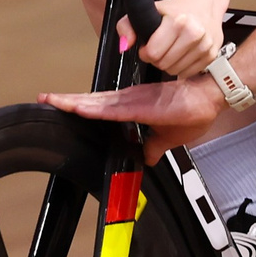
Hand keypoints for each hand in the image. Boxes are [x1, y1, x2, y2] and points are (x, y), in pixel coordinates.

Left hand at [42, 77, 223, 161]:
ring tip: (52, 100)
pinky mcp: (140, 104)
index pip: (100, 107)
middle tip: (44, 98)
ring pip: (97, 103)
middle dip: (67, 102)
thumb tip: (146, 158)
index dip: (80, 105)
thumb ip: (153, 147)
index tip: (60, 104)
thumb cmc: (194, 112)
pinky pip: (112, 109)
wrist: (211, 98)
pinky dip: (94, 108)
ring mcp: (133, 101)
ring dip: (74, 103)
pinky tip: (78, 107)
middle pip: (92, 102)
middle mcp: (128, 101)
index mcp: (133, 107)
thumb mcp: (168, 139)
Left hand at [127, 0, 231, 78]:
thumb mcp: (148, 10)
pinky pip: (188, 73)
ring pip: (175, 71)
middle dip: (157, 59)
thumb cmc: (175, 9)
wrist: (203, 3)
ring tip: (171, 49)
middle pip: (163, 64)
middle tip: (159, 47)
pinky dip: (181, 67)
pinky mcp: (212, 55)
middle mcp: (195, 33)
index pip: (153, 53)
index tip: (147, 46)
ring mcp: (205, 45)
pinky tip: (182, 53)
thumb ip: (127, 26)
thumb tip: (125, 46)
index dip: (145, 52)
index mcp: (178, 22)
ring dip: (169, 64)